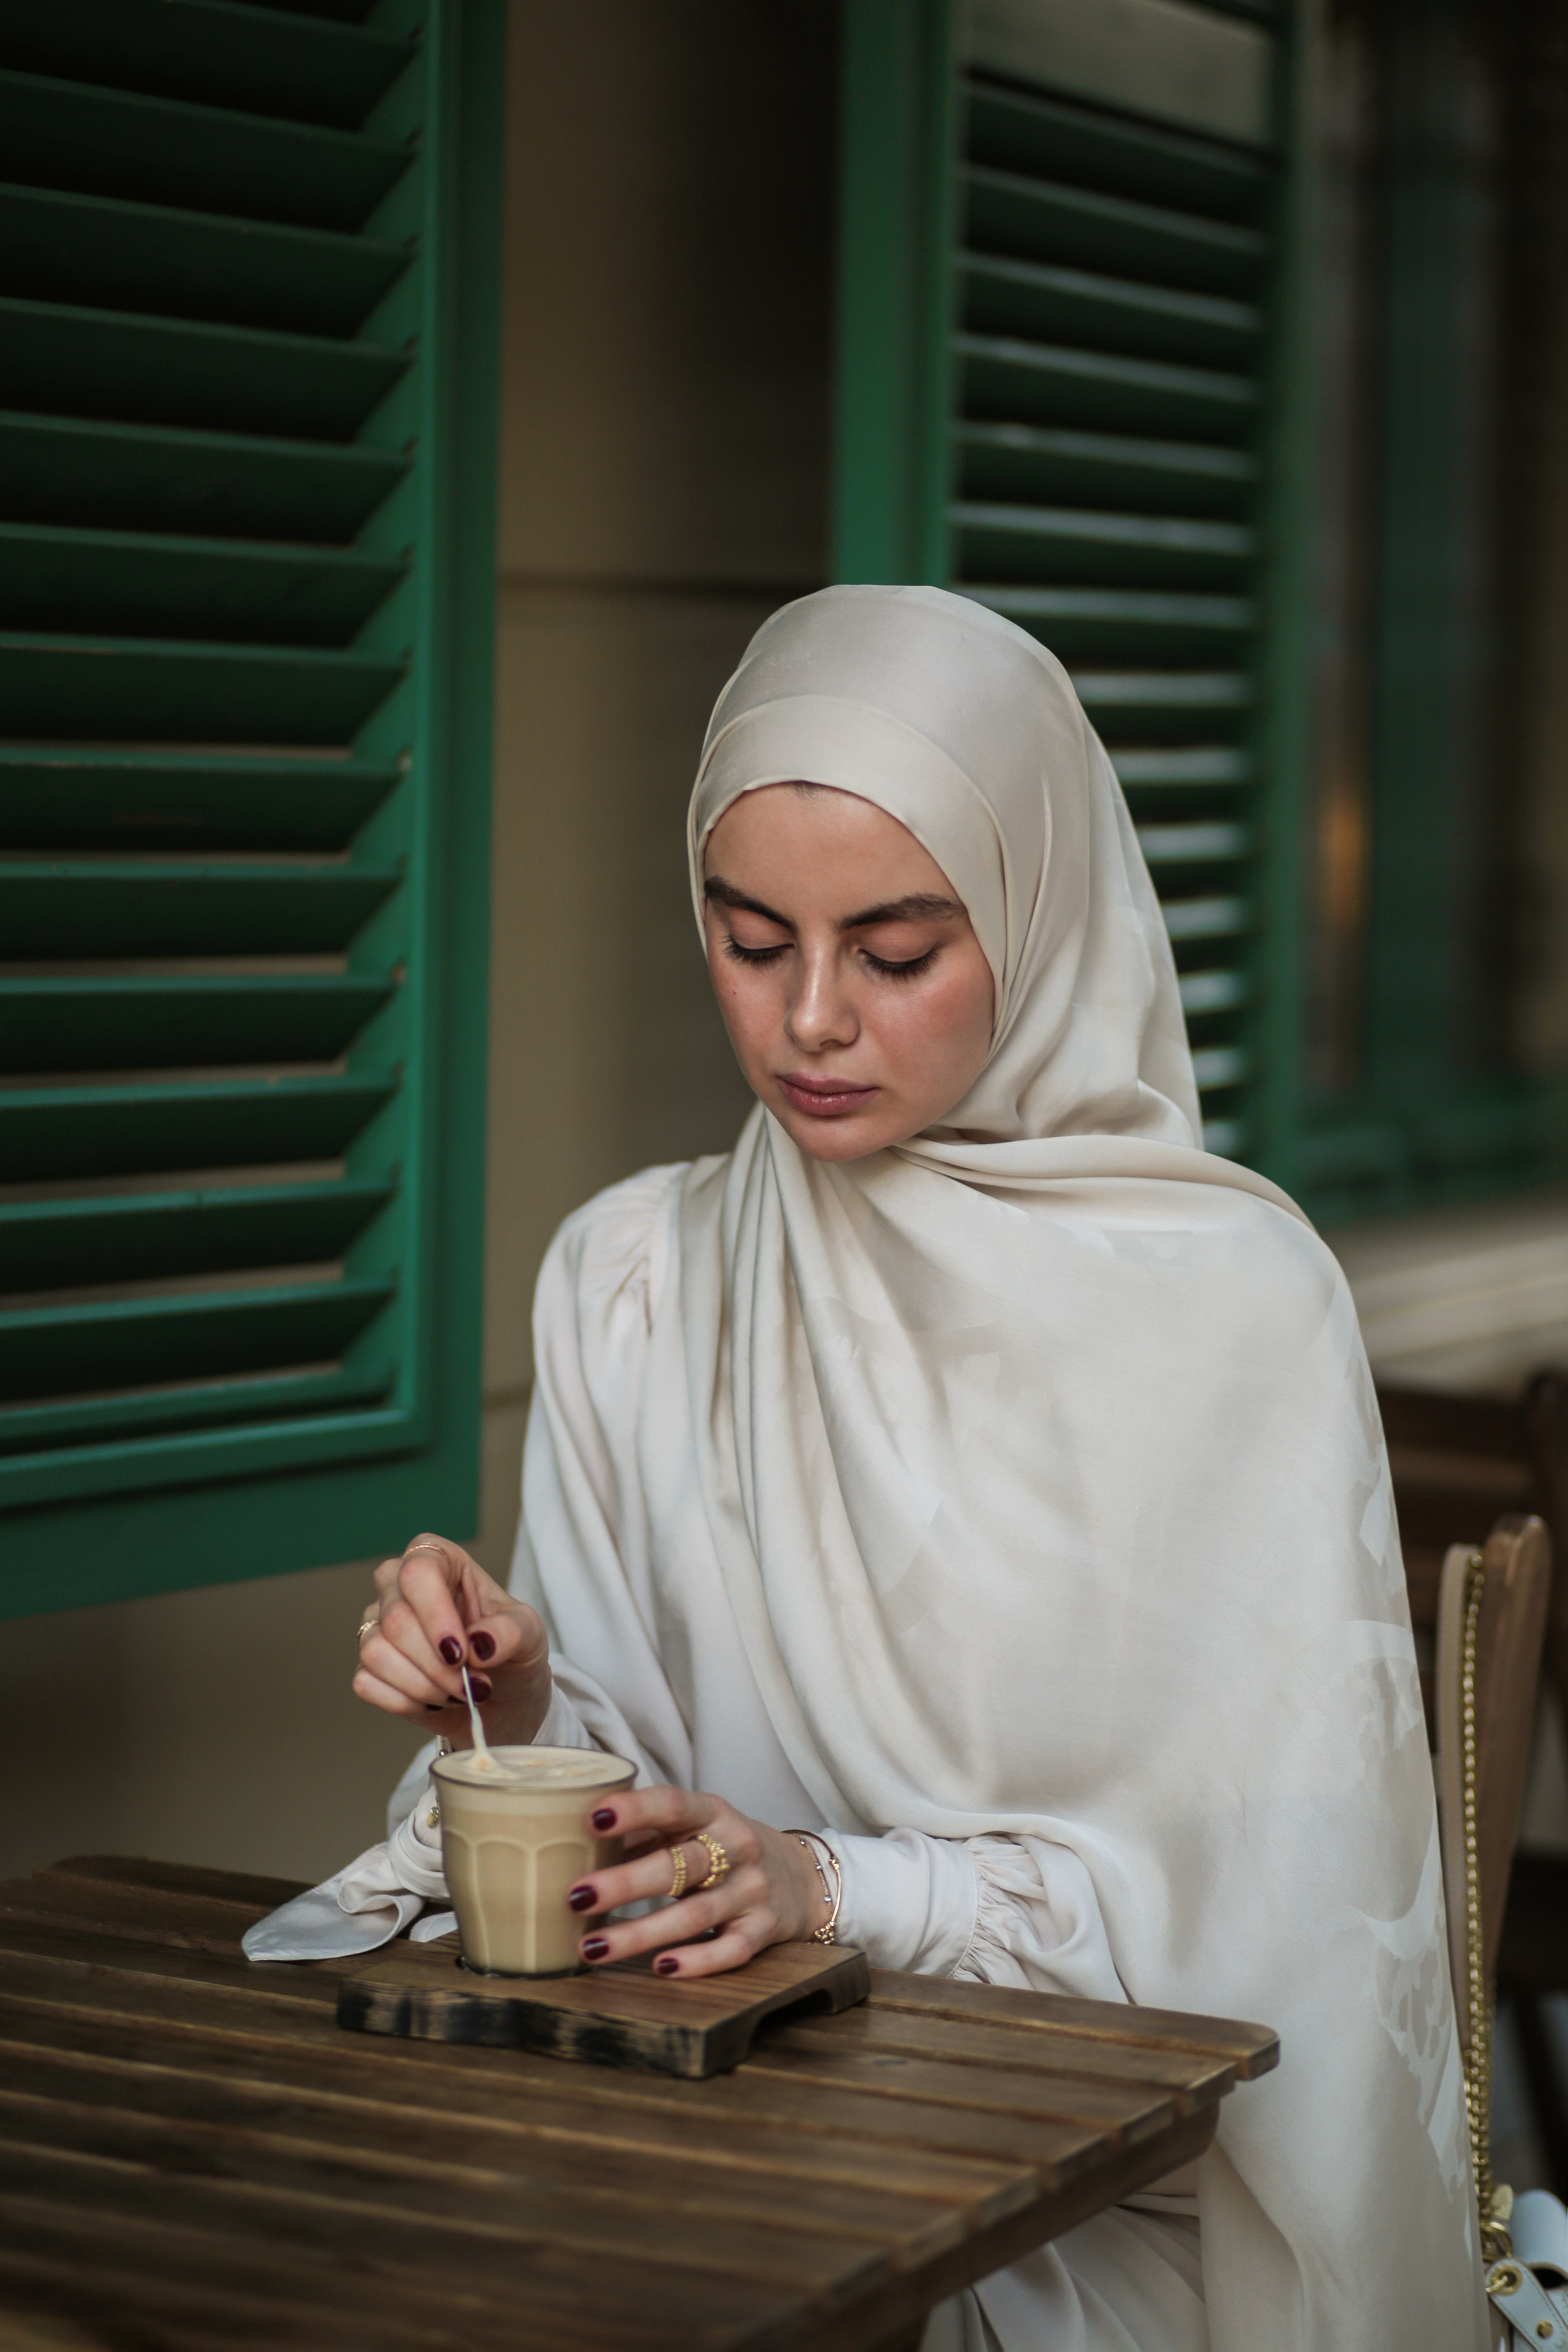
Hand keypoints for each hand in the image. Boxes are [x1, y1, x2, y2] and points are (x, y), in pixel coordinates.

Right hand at [352, 1533, 551, 1747]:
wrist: (504, 1700)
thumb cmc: (512, 1652)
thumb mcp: (530, 1634)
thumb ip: (511, 1631)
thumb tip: (479, 1643)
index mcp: (440, 1560)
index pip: (419, 1571)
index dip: (436, 1615)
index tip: (462, 1653)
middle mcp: (400, 1586)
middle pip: (396, 1619)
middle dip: (438, 1665)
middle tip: (470, 1682)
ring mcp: (378, 1625)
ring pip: (375, 1652)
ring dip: (423, 1686)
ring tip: (455, 1692)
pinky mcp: (368, 1665)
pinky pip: (367, 1683)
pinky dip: (405, 1702)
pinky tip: (432, 1701)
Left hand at [563, 1786, 832, 1978]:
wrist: (803, 1877)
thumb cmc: (727, 1848)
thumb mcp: (694, 1827)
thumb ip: (645, 1832)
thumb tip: (575, 1841)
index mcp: (713, 1812)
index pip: (673, 1804)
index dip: (635, 1810)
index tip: (594, 1817)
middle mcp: (736, 1848)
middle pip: (679, 1865)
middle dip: (625, 1882)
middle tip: (575, 1896)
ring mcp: (752, 1891)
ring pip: (695, 1915)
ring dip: (641, 1933)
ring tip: (591, 1947)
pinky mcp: (764, 1930)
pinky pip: (731, 1949)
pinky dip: (697, 1961)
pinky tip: (661, 1968)